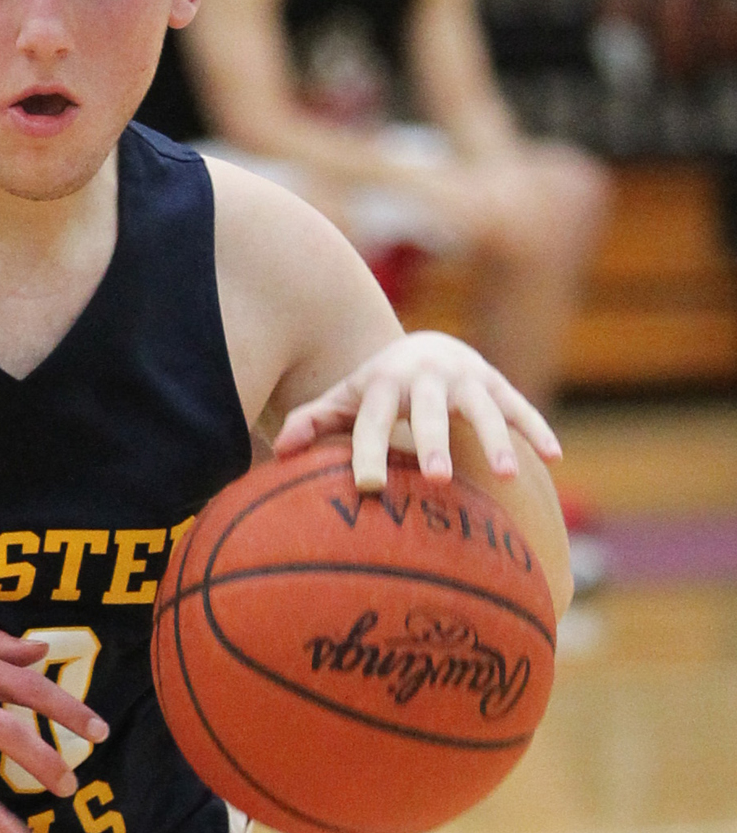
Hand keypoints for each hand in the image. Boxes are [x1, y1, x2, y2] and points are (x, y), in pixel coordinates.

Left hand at [275, 329, 561, 491]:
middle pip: (429, 412)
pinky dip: (537, 430)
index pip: (372, 421)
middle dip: (433, 443)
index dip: (369, 451)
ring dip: (495, 439)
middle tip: (436, 480)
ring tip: (503, 476)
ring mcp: (466, 380)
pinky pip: (521, 408)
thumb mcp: (345, 400)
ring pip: (482, 409)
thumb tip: (278, 450)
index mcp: (383, 385)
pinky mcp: (499, 386)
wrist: (425, 348)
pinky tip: (554, 459)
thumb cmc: (377, 390)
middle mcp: (426, 378)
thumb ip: (314, 420)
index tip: (369, 485)